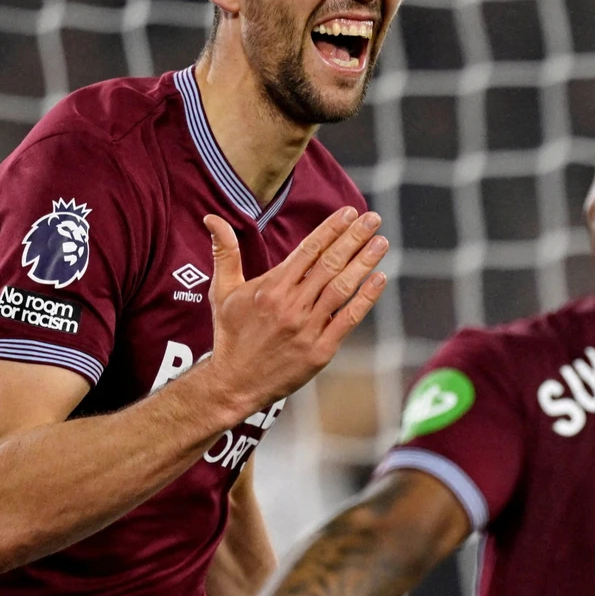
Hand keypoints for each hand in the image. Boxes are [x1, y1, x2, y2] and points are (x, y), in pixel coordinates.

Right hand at [202, 208, 388, 411]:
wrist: (234, 383)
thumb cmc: (230, 334)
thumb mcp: (222, 291)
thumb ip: (225, 253)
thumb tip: (212, 219)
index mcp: (271, 287)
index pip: (308, 250)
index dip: (331, 229)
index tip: (350, 212)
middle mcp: (291, 304)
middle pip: (329, 264)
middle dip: (354, 238)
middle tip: (374, 219)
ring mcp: (307, 327)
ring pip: (342, 288)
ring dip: (364, 263)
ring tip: (381, 242)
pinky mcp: (320, 350)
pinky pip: (348, 319)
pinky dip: (366, 298)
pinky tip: (380, 279)